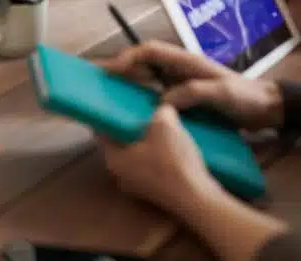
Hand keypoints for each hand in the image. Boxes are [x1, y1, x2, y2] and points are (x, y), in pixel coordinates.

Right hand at [95, 41, 281, 130]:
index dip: (129, 57)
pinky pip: (158, 96)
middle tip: (101, 84)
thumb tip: (162, 101)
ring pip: (148, 79)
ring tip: (112, 99)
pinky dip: (144, 100)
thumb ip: (193, 93)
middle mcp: (180, 69)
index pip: (150, 51)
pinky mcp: (187, 99)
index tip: (113, 71)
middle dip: (122, 70)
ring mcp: (183, 84)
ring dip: (131, 85)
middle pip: (144, 63)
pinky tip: (137, 115)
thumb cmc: (245, 97)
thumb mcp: (221, 93)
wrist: (268, 109)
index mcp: (186, 62)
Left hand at [99, 104, 223, 215]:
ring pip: (139, 155)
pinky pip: (153, 166)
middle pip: (122, 143)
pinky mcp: (156, 192)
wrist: (197, 199)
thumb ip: (159, 111)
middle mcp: (120, 175)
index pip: (103, 131)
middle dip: (134, 126)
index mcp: (113, 159)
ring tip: (163, 124)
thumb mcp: (165, 124)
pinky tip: (175, 144)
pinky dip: (160, 154)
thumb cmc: (173, 161)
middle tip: (145, 109)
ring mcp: (138, 186)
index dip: (111, 114)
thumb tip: (162, 110)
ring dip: (150, 141)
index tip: (119, 101)